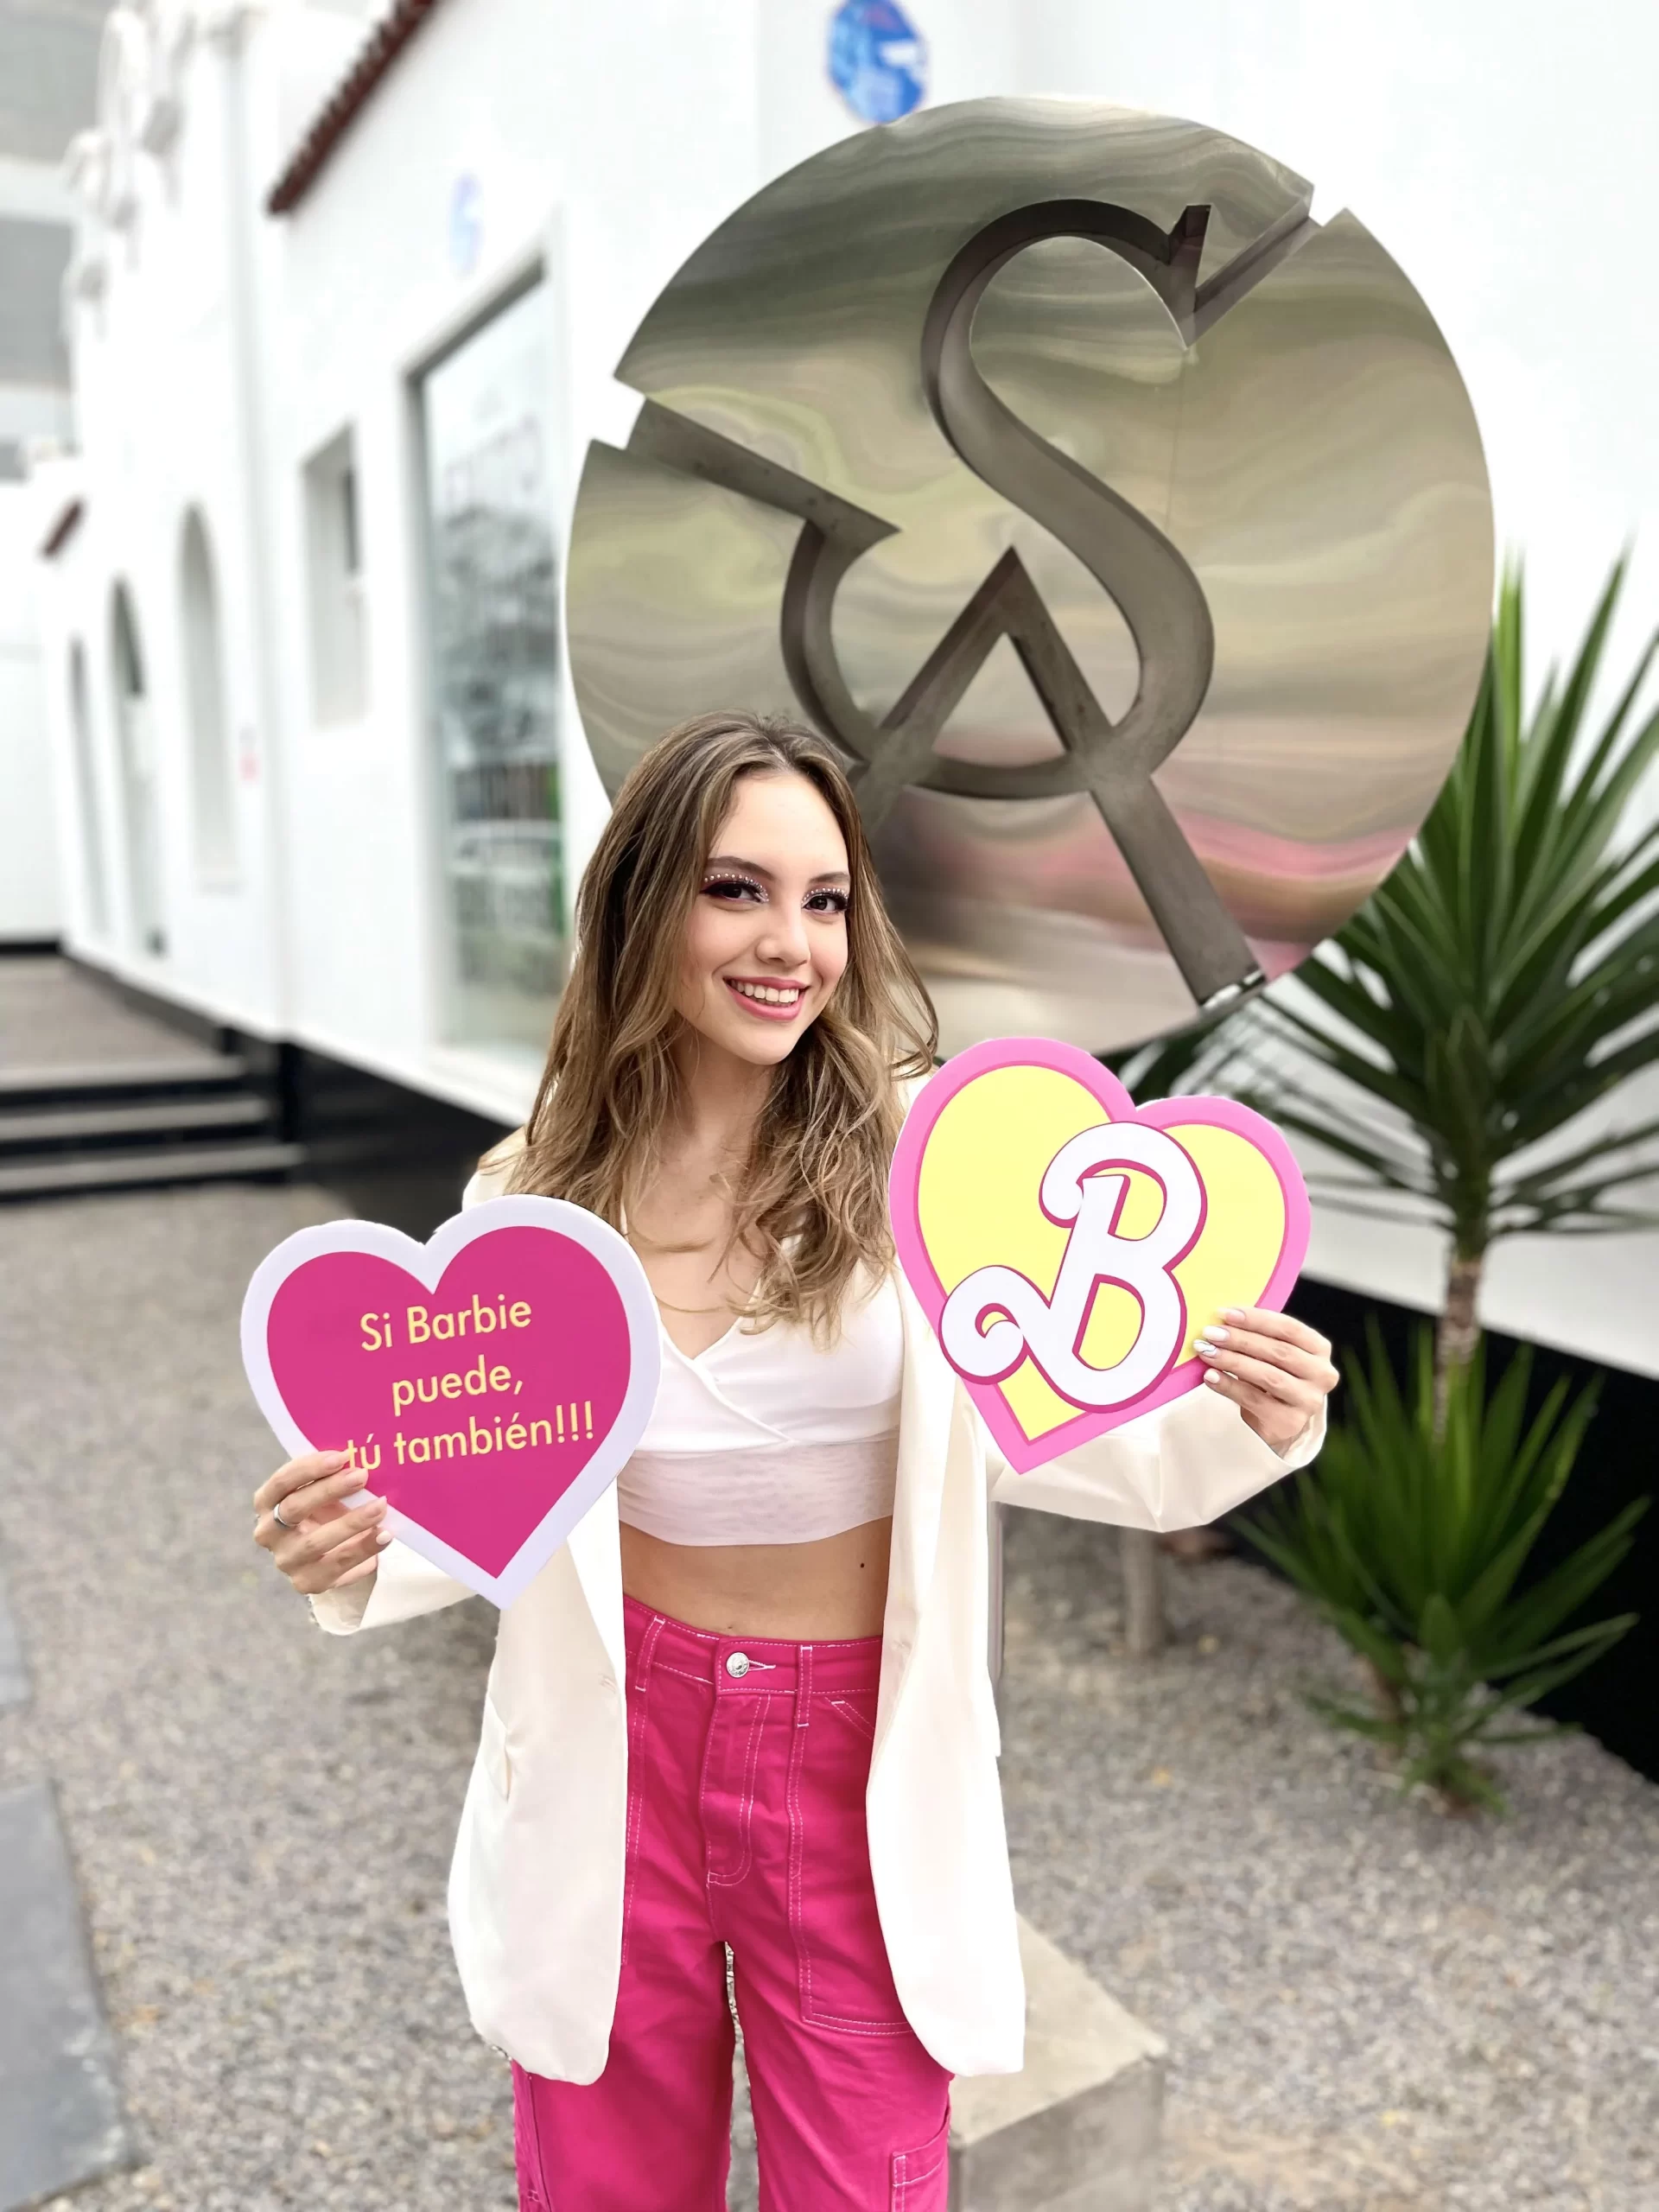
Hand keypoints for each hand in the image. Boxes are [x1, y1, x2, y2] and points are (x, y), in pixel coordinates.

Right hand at [253, 1449, 389, 1595]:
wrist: (329, 1553)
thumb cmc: (324, 1510)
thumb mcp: (321, 1491)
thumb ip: (332, 1476)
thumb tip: (364, 1454)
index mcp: (267, 1502)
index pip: (282, 1481)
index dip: (310, 1468)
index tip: (343, 1456)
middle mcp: (268, 1532)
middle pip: (294, 1508)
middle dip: (330, 1490)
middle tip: (362, 1475)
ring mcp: (285, 1560)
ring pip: (315, 1541)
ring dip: (351, 1522)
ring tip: (381, 1507)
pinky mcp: (306, 1582)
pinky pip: (336, 1567)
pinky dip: (363, 1550)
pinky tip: (384, 1535)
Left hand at [1194, 1307, 1337, 1454]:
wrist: (1278, 1419)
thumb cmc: (1273, 1375)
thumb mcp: (1273, 1353)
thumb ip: (1257, 1336)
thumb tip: (1221, 1320)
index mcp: (1319, 1349)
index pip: (1289, 1328)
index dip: (1256, 1319)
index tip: (1225, 1313)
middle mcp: (1321, 1374)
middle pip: (1279, 1352)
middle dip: (1241, 1339)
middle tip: (1211, 1333)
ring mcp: (1308, 1400)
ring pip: (1268, 1376)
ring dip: (1233, 1361)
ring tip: (1207, 1352)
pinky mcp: (1289, 1422)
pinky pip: (1254, 1400)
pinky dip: (1229, 1386)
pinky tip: (1210, 1376)